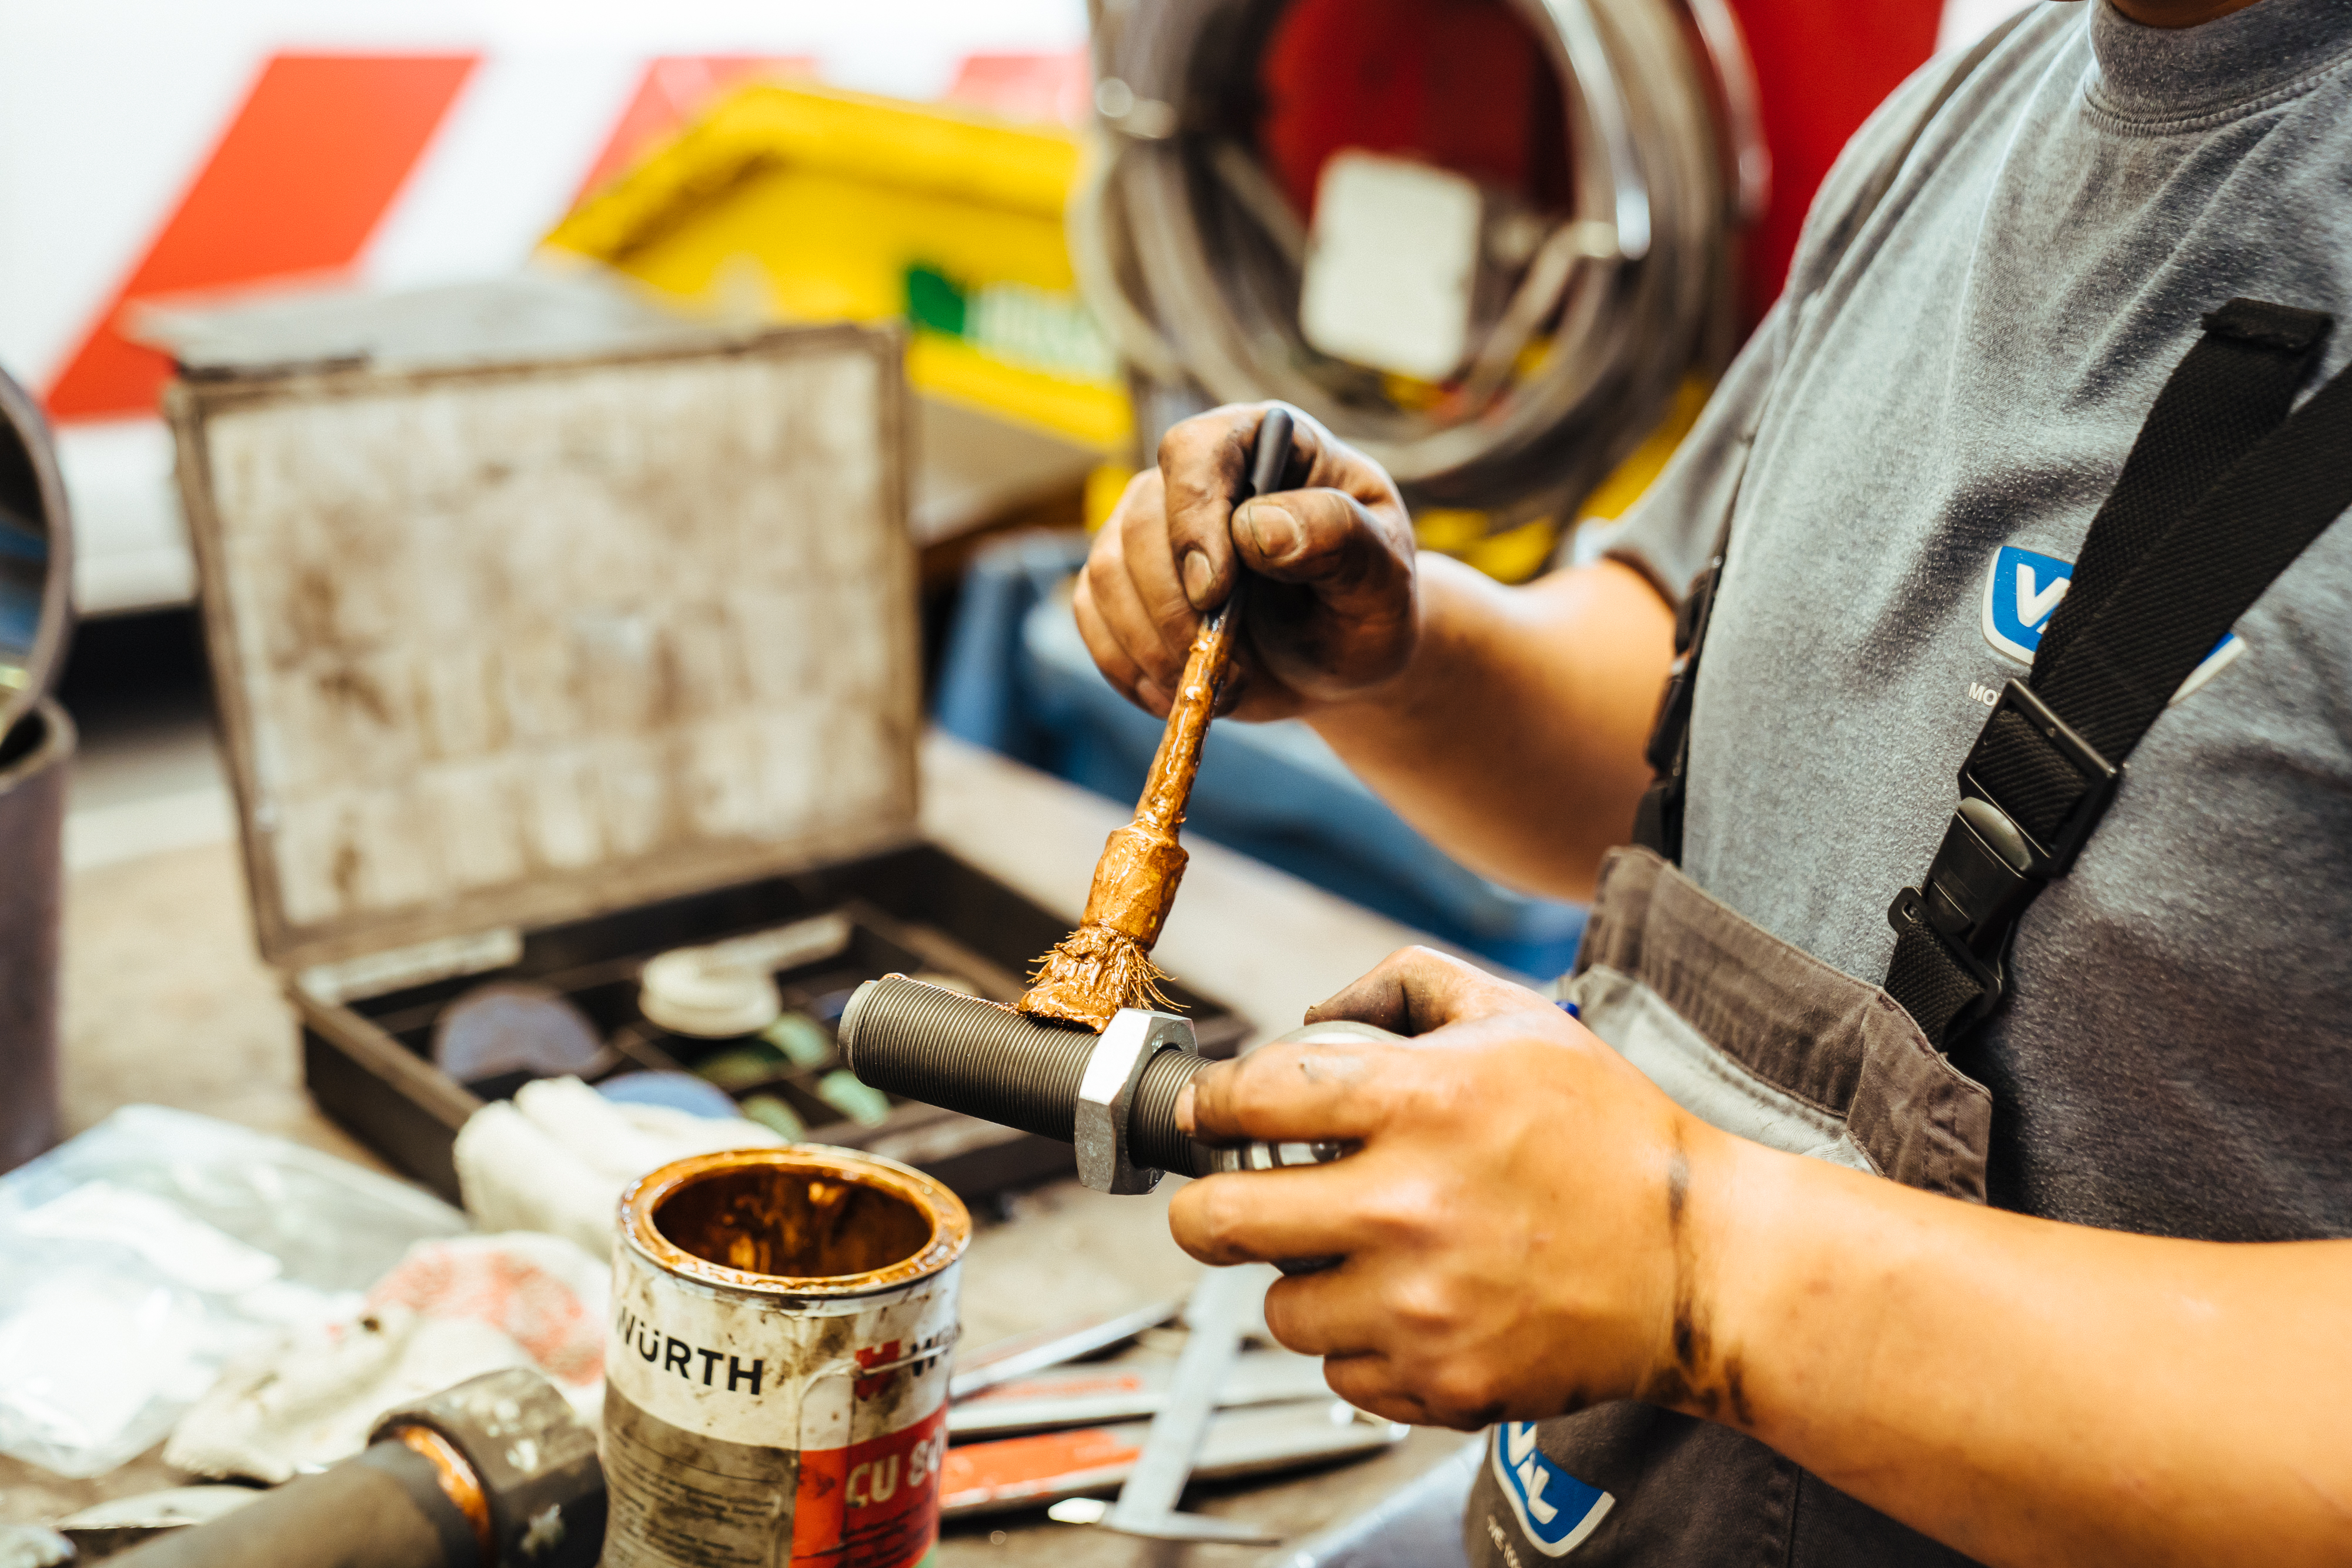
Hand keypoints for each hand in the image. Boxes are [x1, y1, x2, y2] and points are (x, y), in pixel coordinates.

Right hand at [1073, 403, 1418, 721]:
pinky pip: (1090, 617)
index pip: (1196, 450)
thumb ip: (1339, 537)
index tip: (1214, 593)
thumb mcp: (1383, 575)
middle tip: (1231, 672)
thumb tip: (1257, 527)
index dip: (1193, 517)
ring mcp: (1149, 529)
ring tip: (1214, 688)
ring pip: (1106, 572)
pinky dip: (1128, 667)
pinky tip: (1178, 694)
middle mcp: (1195, 477)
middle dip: (1175, 610)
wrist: (1340, 659)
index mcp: (1263, 444)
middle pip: (1140, 521)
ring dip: (1152, 647)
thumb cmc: (1367, 605)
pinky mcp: (1123, 584)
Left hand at [1169, 946, 1732, 1430]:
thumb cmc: (1607, 1133)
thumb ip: (1407, 984)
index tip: (1209, 1114)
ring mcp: (1423, 1307)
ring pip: (1278, 1309)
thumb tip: (1311, 1012)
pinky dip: (1361, 1346)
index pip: (1250, 1098)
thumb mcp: (1518, 1017)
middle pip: (1220, 1219)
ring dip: (1302, 1281)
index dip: (1211, 1103)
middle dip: (1208, 1205)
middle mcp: (1408, 1207)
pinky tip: (1410, 1308)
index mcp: (1421, 1102)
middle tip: (1228, 1199)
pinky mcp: (1443, 1383)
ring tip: (1360, 1256)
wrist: (1700, 1265)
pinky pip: (1341, 1375)